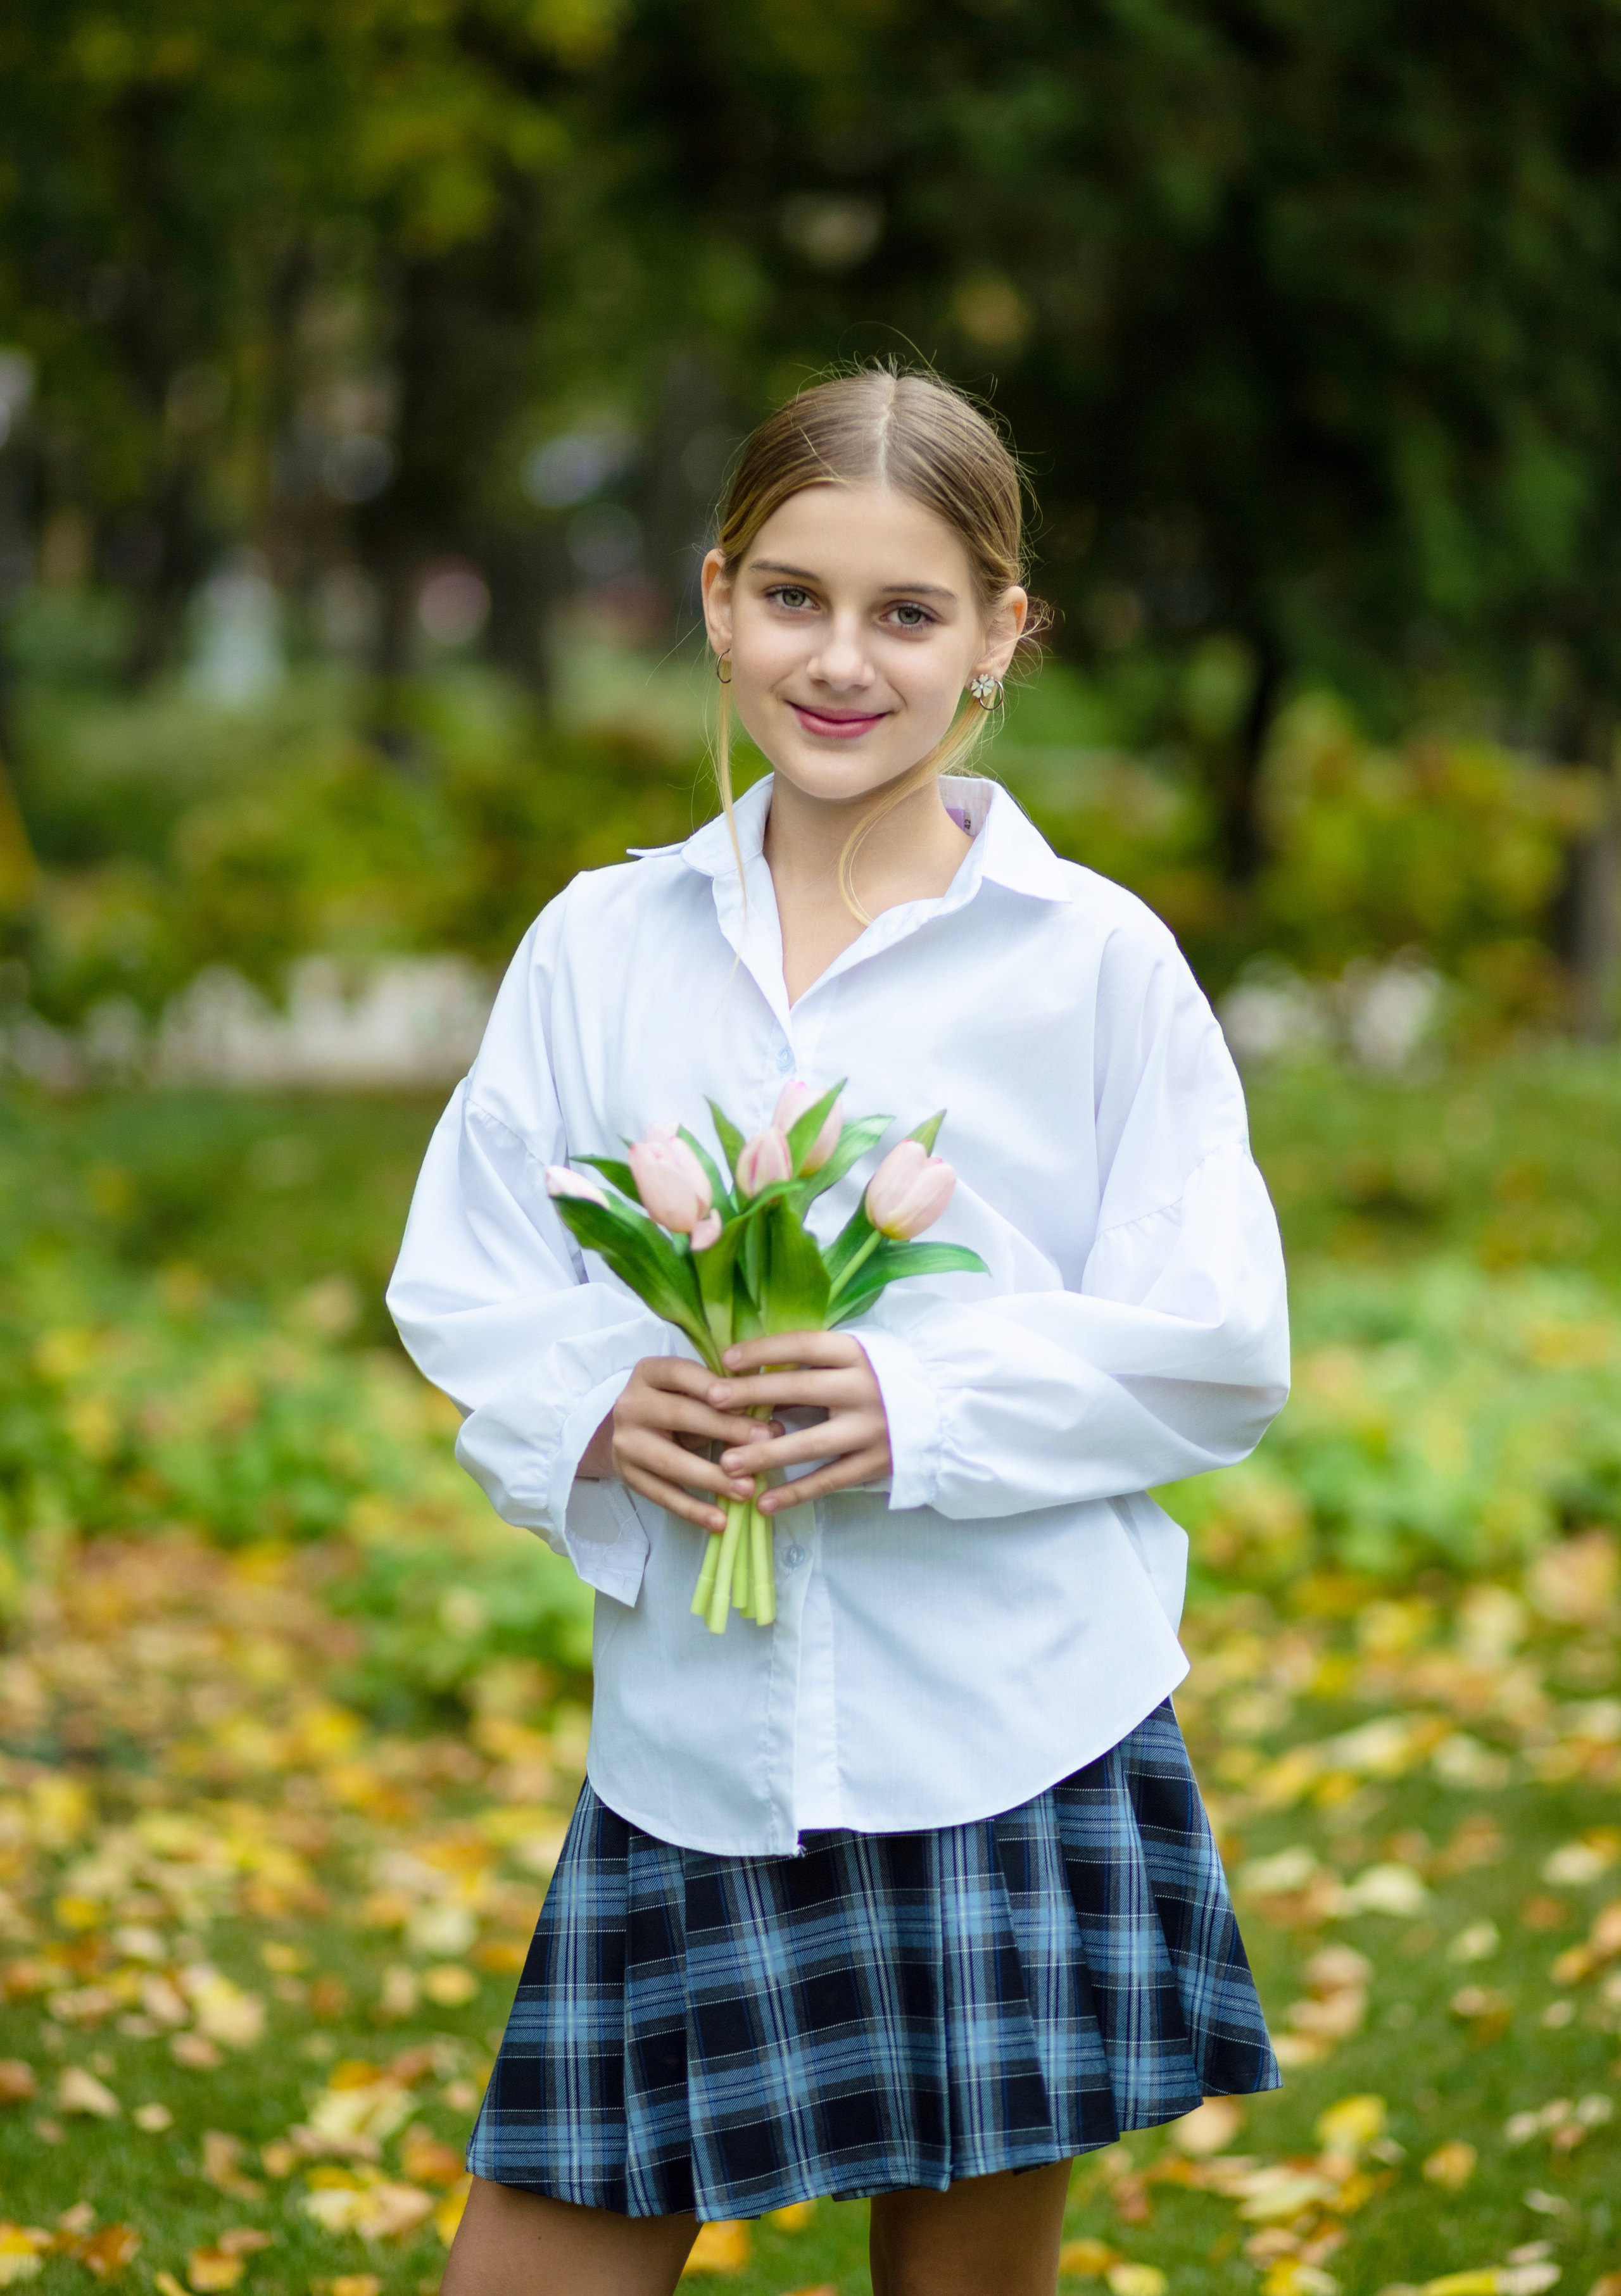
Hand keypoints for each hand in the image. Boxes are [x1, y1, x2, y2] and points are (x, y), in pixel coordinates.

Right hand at [607, 1356, 782, 1533]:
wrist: (629, 1431)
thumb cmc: (677, 1405)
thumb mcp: (694, 1394)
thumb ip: (729, 1403)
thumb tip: (774, 1429)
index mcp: (648, 1373)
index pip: (681, 1374)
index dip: (715, 1387)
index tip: (750, 1403)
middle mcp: (630, 1403)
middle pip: (680, 1415)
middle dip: (724, 1430)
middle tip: (763, 1445)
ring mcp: (625, 1442)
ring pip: (671, 1462)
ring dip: (712, 1478)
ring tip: (748, 1490)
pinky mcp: (627, 1476)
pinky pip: (662, 1496)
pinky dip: (693, 1510)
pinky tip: (720, 1521)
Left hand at [707, 1331, 890, 1513]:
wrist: (944, 1411)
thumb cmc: (883, 1378)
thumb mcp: (855, 1360)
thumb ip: (814, 1365)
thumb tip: (752, 1372)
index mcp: (857, 1354)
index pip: (804, 1345)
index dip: (764, 1350)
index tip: (727, 1358)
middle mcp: (864, 1389)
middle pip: (800, 1389)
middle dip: (751, 1395)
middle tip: (711, 1400)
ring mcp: (871, 1429)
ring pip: (810, 1443)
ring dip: (765, 1454)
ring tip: (726, 1463)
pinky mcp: (876, 1463)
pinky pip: (829, 1480)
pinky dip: (796, 1493)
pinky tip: (764, 1502)